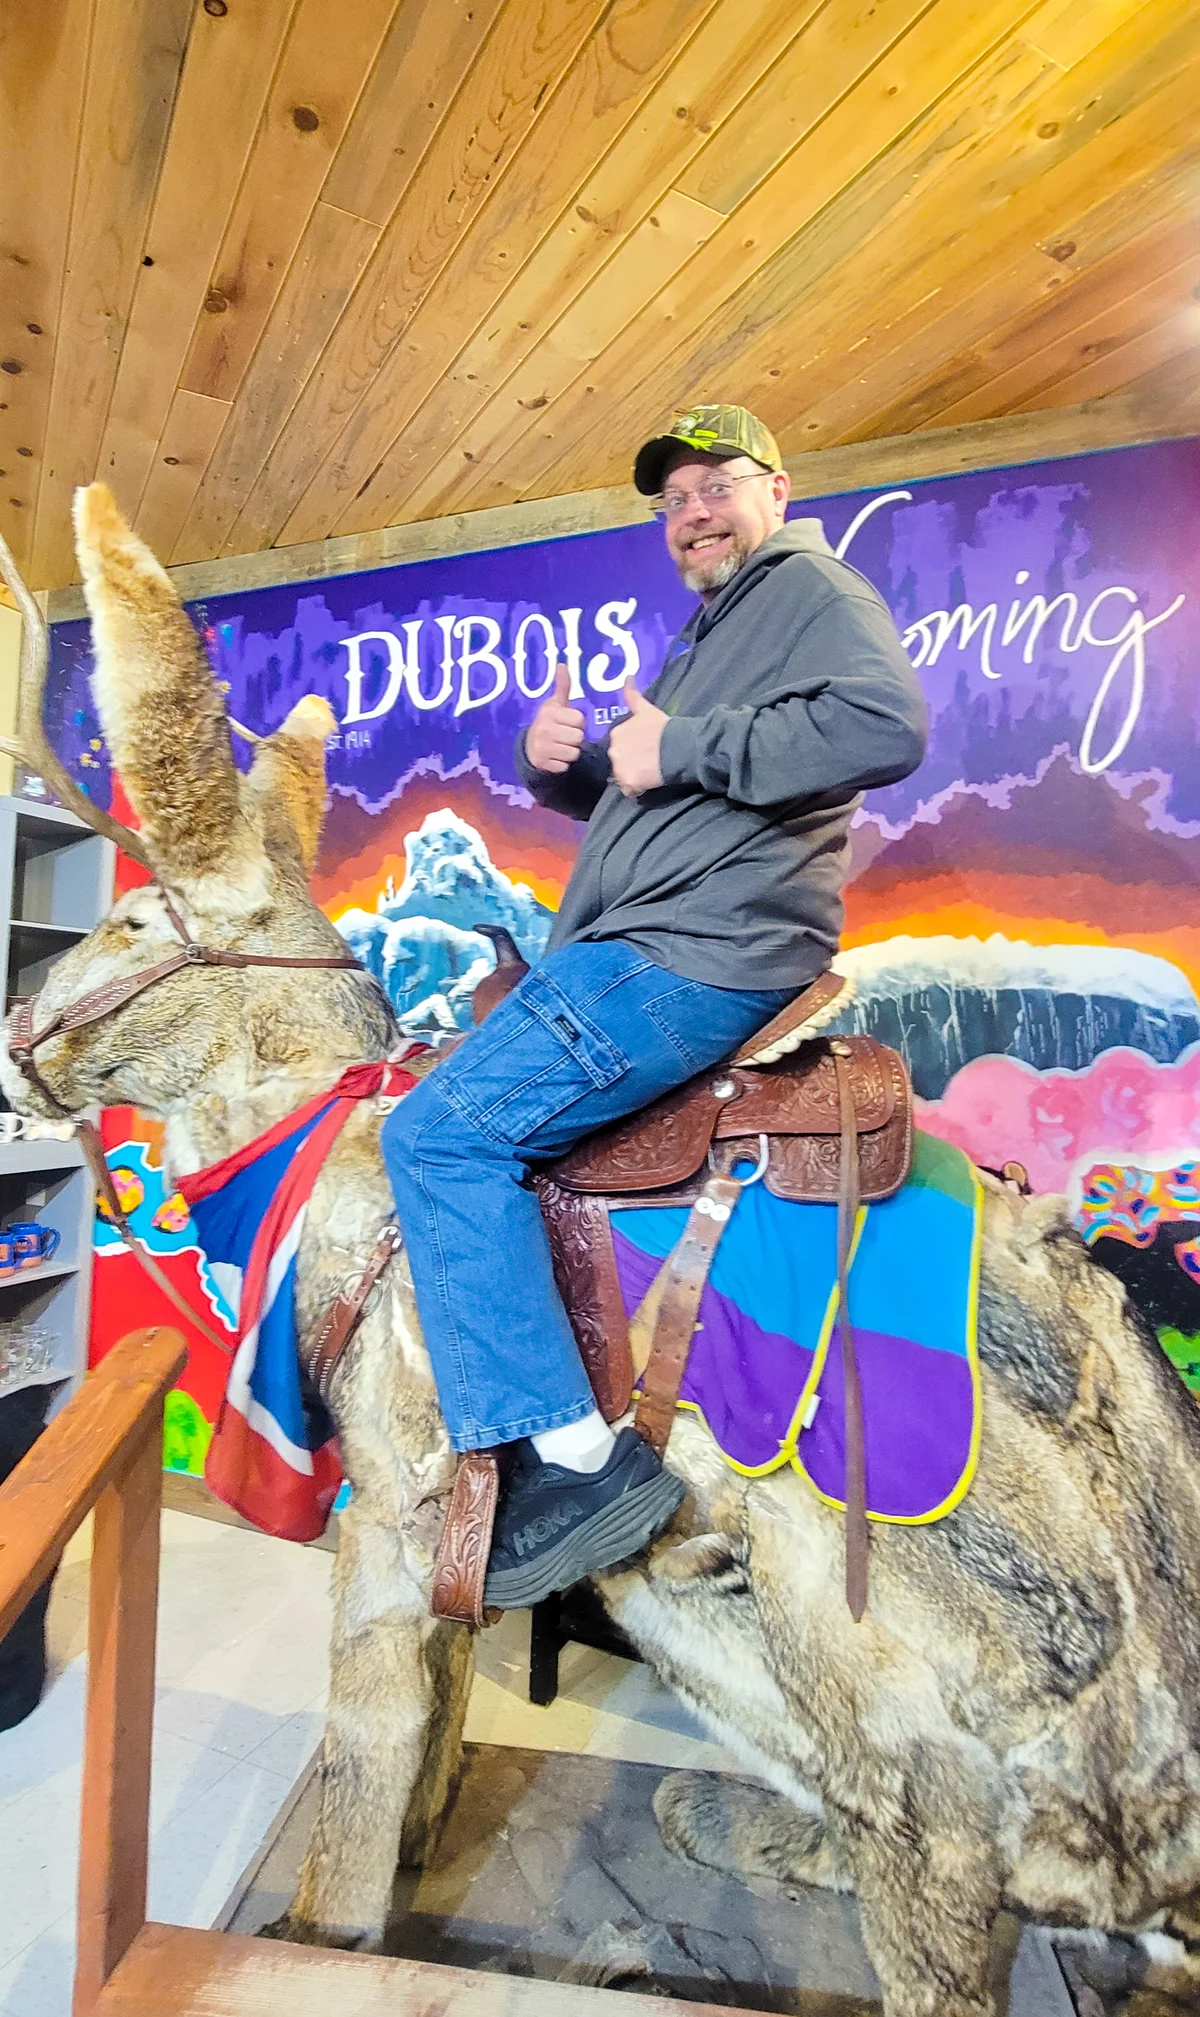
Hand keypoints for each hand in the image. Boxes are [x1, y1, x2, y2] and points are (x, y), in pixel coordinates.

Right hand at [526, 667, 584, 773]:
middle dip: (575, 738)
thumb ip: (562, 686)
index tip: (568, 723)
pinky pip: (565, 766)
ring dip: (570, 751)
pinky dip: (563, 763)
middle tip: (564, 736)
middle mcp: (544, 729)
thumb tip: (562, 664)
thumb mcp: (555, 704)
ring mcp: (542, 747)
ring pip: (574, 753)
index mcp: (549, 713)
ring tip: (561, 746)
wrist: (529, 747)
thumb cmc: (549, 722)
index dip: (577, 723)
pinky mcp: (543, 763)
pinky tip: (555, 756)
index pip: (580, 720)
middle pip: (579, 737)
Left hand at [609, 677, 666, 796]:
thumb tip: (627, 677)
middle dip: (631, 764)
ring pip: (623, 777)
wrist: (679, 746)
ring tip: (651, 772)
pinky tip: (649, 783)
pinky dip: (637, 790)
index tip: (646, 750)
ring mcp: (620, 767)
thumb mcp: (647, 709)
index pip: (619, 746)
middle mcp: (614, 750)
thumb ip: (633, 696)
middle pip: (619, 762)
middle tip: (649, 762)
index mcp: (616, 733)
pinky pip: (630, 791)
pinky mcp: (629, 783)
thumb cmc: (665, 728)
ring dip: (634, 777)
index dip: (632, 750)